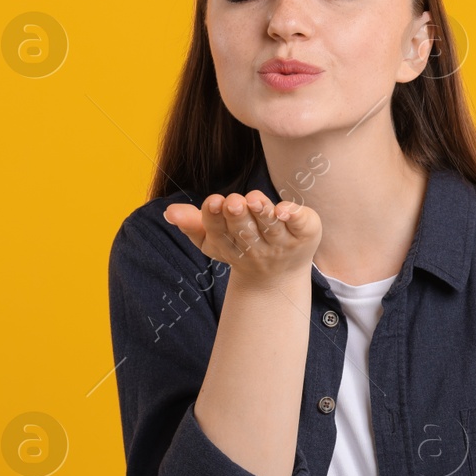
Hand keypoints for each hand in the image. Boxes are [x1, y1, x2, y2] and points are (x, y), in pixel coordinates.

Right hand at [163, 190, 321, 287]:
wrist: (281, 275)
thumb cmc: (241, 246)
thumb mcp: (214, 238)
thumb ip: (193, 223)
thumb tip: (169, 211)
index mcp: (230, 247)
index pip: (218, 234)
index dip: (214, 219)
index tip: (213, 202)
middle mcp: (257, 248)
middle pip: (244, 232)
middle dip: (238, 216)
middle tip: (232, 202)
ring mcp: (282, 243)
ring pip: (271, 228)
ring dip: (262, 214)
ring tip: (254, 200)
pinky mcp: (306, 235)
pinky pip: (301, 225)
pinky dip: (294, 216)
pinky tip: (285, 209)